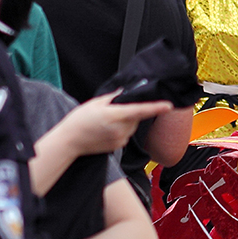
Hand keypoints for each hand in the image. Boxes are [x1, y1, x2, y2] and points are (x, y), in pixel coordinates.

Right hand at [56, 91, 173, 156]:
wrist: (69, 141)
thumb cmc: (79, 121)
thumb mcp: (95, 103)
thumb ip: (113, 97)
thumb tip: (124, 92)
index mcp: (115, 115)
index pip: (140, 111)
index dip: (156, 108)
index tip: (168, 106)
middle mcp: (120, 129)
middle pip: (136, 117)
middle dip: (130, 111)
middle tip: (112, 111)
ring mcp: (119, 139)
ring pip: (132, 126)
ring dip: (125, 121)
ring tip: (106, 121)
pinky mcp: (118, 146)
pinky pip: (126, 134)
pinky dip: (121, 130)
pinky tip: (106, 130)